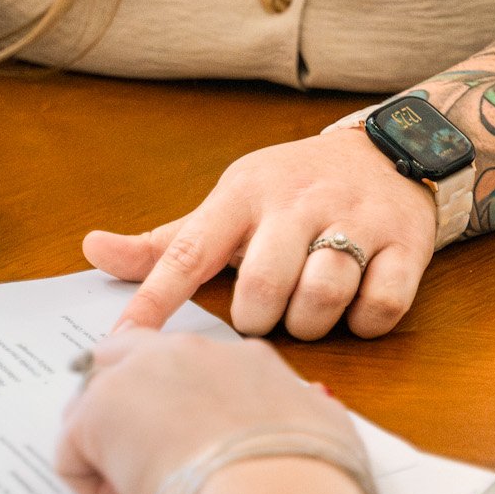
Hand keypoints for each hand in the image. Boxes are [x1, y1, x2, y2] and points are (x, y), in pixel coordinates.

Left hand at [55, 327, 358, 493]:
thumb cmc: (312, 478)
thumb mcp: (327, 435)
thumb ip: (310, 420)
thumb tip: (312, 426)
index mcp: (244, 360)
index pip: (191, 366)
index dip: (181, 407)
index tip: (188, 443)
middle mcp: (188, 351)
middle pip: (126, 356)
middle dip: (122, 401)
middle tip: (140, 456)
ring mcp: (139, 373)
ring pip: (90, 400)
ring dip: (106, 446)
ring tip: (141, 493)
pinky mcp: (99, 411)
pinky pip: (71, 451)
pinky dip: (91, 486)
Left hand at [83, 128, 435, 340]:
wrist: (388, 149)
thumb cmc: (292, 190)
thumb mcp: (229, 204)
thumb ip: (167, 242)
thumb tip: (90, 249)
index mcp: (242, 195)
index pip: (186, 252)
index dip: (154, 301)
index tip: (124, 344)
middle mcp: (296, 202)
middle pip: (261, 290)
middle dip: (257, 318)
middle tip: (265, 311)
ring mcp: (354, 220)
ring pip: (320, 299)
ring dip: (311, 323)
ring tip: (309, 307)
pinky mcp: (404, 241)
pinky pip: (379, 306)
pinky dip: (365, 321)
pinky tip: (356, 304)